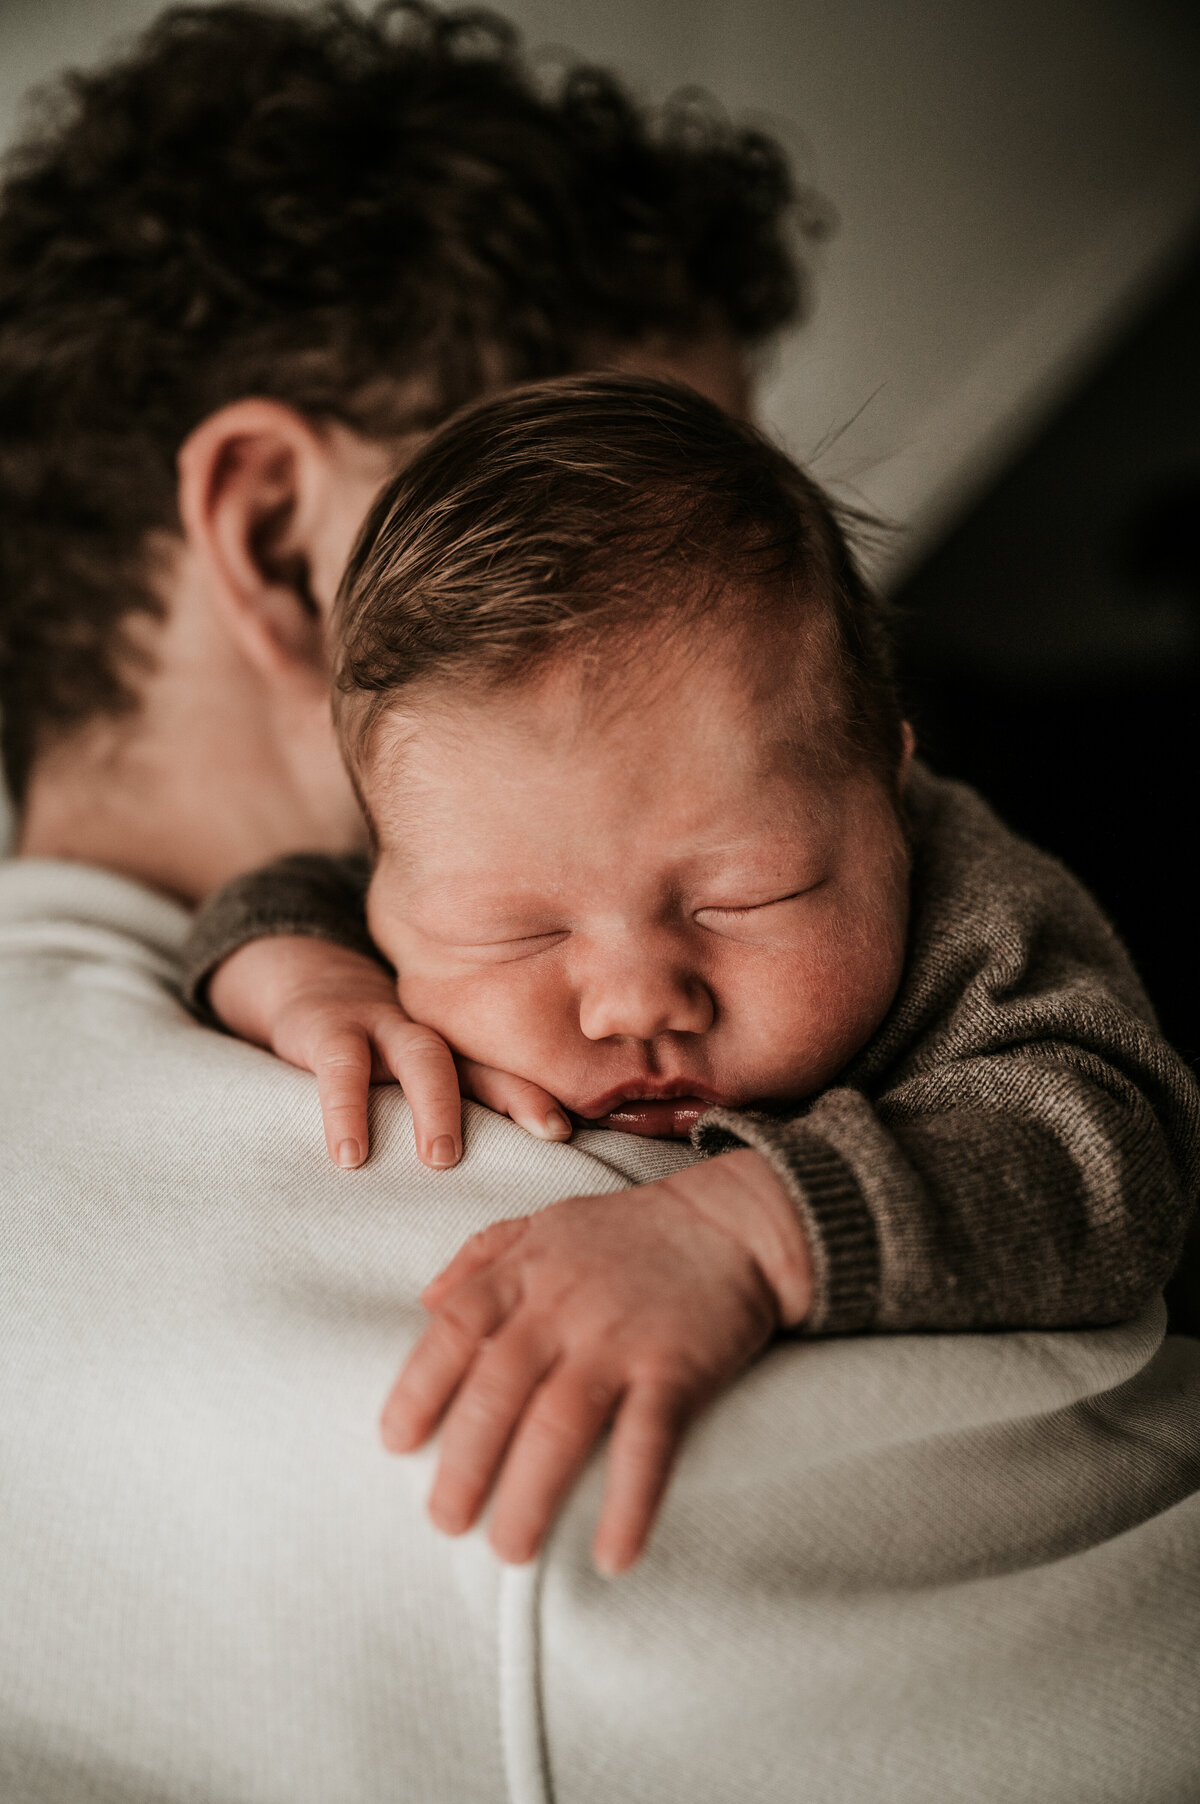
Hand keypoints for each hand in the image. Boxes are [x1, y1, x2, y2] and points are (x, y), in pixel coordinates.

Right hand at [209, 936, 570, 1169]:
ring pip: (423, 1055)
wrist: (305, 985)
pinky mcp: (329, 1029)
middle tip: (549, 1133)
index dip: (539, 1097)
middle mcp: (431, 1035)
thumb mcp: (416, 1075)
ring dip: (438, 1104)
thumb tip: (510, 1175)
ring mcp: (382, 1026)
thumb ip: (457, 1108)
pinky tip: (350, 1155)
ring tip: (441, 1159)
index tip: (570, 1132)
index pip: (507, 1072)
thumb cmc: (374, 1053)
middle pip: (482, 1060)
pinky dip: (347, 1111)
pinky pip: (342, 1069)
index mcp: (456, 1051)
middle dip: (518, 1094)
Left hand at [380, 1149, 812, 1572]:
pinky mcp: (678, 1368)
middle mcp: (564, 1306)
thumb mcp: (546, 1223)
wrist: (734, 1220)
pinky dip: (630, 1501)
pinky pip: (648, 1442)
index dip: (420, 1386)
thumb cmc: (631, 1230)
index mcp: (526, 1272)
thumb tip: (425, 1302)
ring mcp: (621, 1338)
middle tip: (445, 1521)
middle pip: (499, 1388)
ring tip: (510, 1549)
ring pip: (561, 1423)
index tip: (396, 1443)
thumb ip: (482, 1256)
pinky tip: (613, 1554)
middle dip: (465, 1461)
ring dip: (531, 1493)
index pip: (455, 1329)